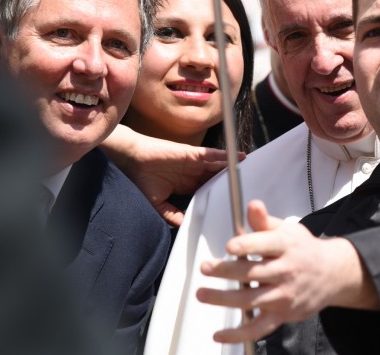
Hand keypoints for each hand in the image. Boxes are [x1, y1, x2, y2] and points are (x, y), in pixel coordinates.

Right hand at [101, 125, 242, 225]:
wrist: (131, 160)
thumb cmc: (140, 179)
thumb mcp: (157, 203)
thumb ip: (171, 214)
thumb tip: (183, 226)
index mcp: (186, 186)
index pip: (208, 190)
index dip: (220, 194)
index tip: (233, 202)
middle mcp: (192, 174)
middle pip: (217, 177)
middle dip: (230, 181)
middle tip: (248, 185)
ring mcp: (193, 163)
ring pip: (218, 166)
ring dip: (232, 167)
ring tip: (249, 169)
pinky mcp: (192, 154)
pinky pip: (212, 155)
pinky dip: (226, 156)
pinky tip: (238, 157)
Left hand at [195, 200, 377, 342]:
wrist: (332, 273)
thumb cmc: (303, 249)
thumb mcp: (288, 230)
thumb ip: (264, 221)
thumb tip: (252, 205)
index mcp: (287, 246)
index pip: (266, 245)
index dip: (247, 245)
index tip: (230, 246)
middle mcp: (287, 270)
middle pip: (254, 273)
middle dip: (227, 271)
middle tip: (206, 267)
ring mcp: (284, 295)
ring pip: (252, 300)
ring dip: (224, 299)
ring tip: (202, 293)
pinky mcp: (283, 314)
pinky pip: (259, 329)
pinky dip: (238, 334)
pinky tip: (219, 335)